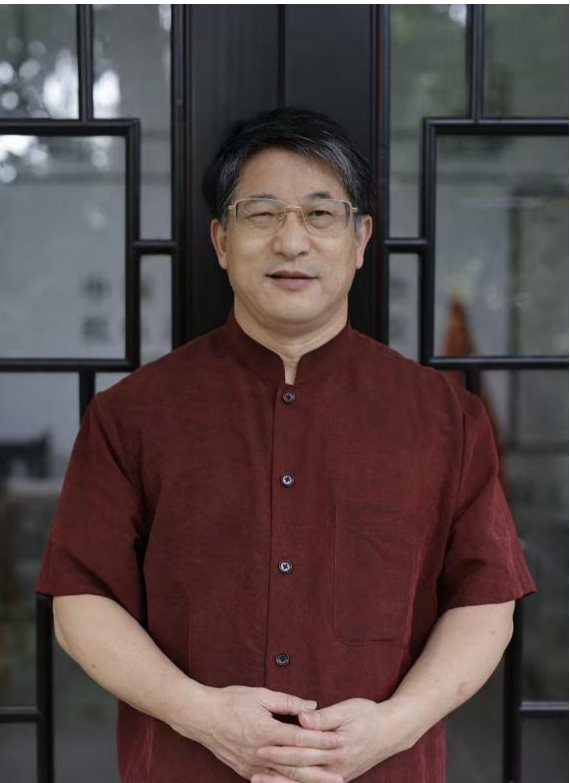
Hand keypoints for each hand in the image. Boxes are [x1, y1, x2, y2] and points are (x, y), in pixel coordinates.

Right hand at [181, 684, 345, 781]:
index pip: (300, 737)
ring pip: (286, 776)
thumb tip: (312, 706)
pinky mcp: (246, 770)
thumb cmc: (231, 701)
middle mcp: (261, 752)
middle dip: (321, 768)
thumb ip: (288, 702)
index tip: (340, 739)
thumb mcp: (260, 695)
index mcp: (266, 731)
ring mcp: (253, 765)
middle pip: (297, 763)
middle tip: (341, 773)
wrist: (201, 717)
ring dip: (308, 780)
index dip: (322, 739)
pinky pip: (271, 780)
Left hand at [251, 697, 412, 782]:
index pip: (302, 751)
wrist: (391, 732)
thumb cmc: (368, 715)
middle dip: (274, 769)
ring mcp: (337, 776)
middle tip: (252, 765)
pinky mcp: (338, 777)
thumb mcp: (347, 709)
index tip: (260, 745)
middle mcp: (336, 768)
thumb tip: (303, 716)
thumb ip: (324, 717)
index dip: (280, 749)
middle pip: (299, 771)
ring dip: (281, 782)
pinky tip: (280, 782)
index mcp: (335, 748)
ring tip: (258, 780)